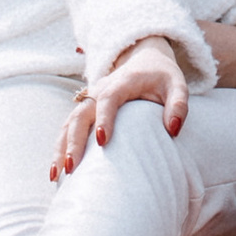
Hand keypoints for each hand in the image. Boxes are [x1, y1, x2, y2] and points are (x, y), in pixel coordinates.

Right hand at [55, 35, 186, 175]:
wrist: (144, 60)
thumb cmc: (162, 77)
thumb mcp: (177, 85)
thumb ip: (178, 105)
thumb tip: (173, 129)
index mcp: (122, 82)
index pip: (109, 98)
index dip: (104, 118)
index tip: (102, 141)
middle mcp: (100, 90)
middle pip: (81, 114)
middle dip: (74, 141)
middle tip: (72, 167)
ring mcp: (90, 100)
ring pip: (69, 122)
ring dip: (61, 148)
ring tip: (57, 176)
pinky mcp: (86, 110)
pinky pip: (68, 128)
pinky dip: (60, 148)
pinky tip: (57, 172)